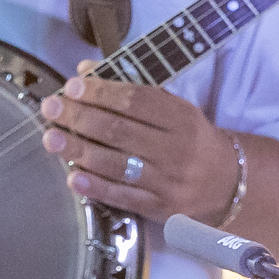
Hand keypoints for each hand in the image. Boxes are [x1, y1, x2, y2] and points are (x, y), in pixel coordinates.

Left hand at [41, 69, 237, 225]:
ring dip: (78, 150)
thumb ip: (131, 90)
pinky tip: (72, 177)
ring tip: (51, 138)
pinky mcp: (160, 208)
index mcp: (183, 118)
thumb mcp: (174, 109)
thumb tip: (84, 70)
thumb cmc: (189, 138)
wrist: (227, 183)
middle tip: (51, 108)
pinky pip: (123, 197)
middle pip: (120, 131)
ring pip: (117, 165)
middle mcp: (177, 149)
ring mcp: (169, 181)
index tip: (71, 86)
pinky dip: (95, 187)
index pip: (137, 101)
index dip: (101, 93)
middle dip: (80, 117)